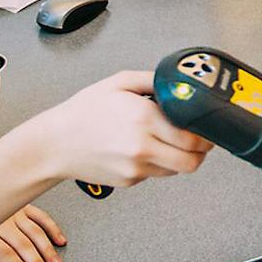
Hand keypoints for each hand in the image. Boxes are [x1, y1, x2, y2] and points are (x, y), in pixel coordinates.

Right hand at [31, 70, 212, 188]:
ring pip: (176, 170)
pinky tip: (141, 149)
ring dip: (179, 157)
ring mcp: (136, 167)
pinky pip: (155, 174)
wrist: (55, 143)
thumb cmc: (83, 113)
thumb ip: (153, 80)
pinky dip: (156, 163)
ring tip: (165, 142)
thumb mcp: (118, 83)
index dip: (205, 135)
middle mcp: (142, 146)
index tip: (205, 129)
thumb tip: (177, 82)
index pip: (193, 137)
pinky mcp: (130, 180)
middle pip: (192, 161)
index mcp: (143, 118)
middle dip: (200, 152)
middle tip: (197, 141)